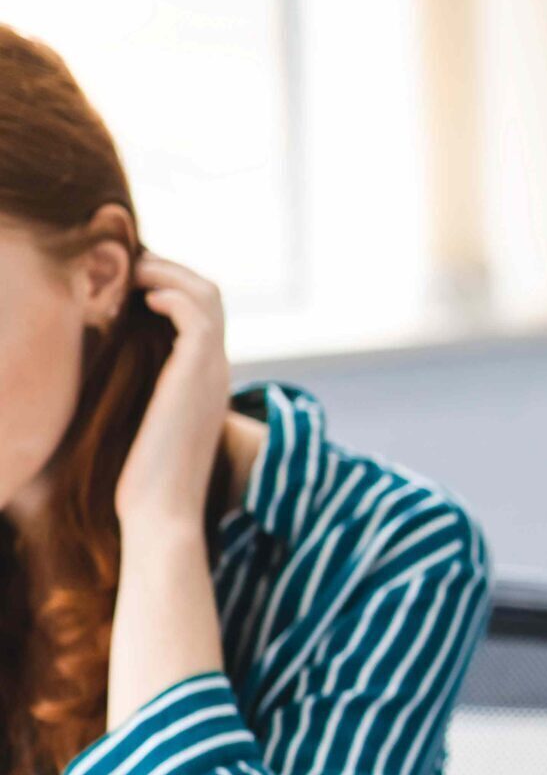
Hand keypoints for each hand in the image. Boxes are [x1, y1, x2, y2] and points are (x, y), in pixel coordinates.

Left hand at [114, 254, 232, 531]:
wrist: (162, 511)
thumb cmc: (143, 481)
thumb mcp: (141, 428)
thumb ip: (137, 397)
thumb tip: (101, 378)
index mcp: (206, 381)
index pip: (204, 314)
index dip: (172, 287)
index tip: (132, 281)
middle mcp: (217, 370)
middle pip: (211, 294)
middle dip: (171, 270)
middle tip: (131, 263)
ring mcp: (212, 370)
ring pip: (207, 294)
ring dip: (168, 273)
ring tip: (134, 270)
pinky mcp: (198, 372)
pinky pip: (195, 313)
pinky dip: (170, 294)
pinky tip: (142, 298)